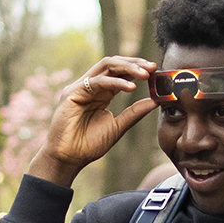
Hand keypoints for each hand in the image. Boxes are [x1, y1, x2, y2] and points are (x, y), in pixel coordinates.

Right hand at [27, 57, 157, 187]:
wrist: (68, 159)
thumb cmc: (88, 145)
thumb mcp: (117, 127)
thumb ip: (134, 113)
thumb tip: (155, 101)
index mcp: (101, 93)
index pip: (119, 73)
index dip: (137, 69)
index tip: (155, 70)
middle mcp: (90, 86)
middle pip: (113, 64)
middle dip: (134, 63)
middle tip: (152, 67)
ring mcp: (80, 87)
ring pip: (105, 66)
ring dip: (127, 67)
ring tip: (145, 74)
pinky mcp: (72, 93)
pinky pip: (97, 81)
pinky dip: (115, 82)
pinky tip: (130, 87)